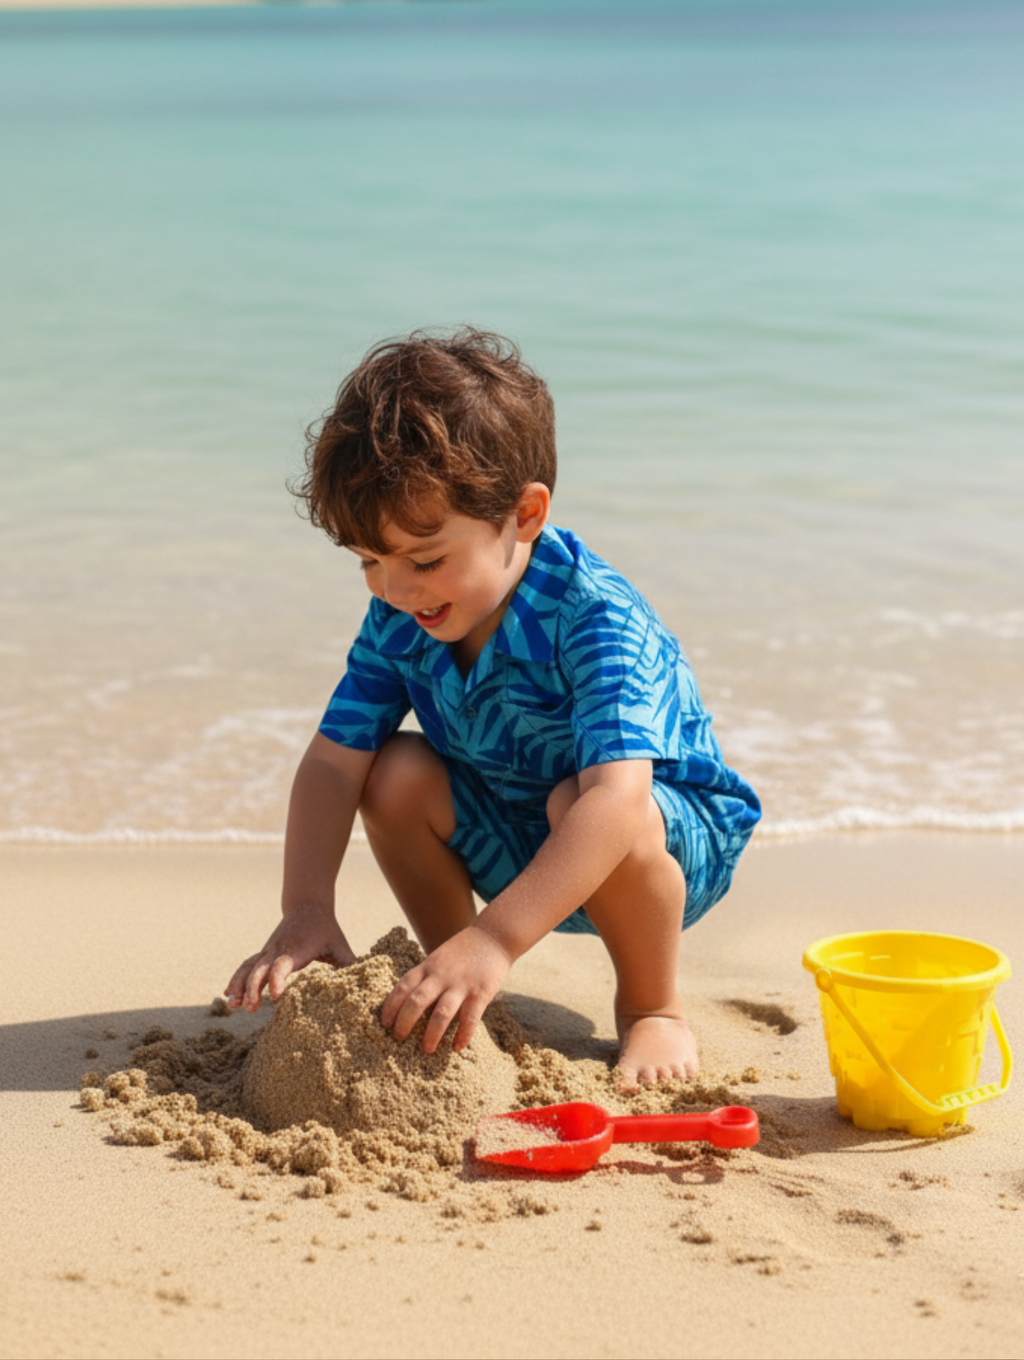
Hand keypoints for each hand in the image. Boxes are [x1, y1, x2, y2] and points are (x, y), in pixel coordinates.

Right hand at [224, 905, 355, 1012]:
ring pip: (248, 967)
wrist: (307, 905)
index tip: (274, 998)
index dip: (277, 980)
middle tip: (251, 1007)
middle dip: (253, 988)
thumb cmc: (327, 929)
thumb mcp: (340, 945)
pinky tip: (228, 995)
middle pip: (260, 969)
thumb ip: (349, 965)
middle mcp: (278, 949)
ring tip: (232, 1005)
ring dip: (239, 985)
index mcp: (297, 949)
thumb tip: (360, 986)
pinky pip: (246, 965)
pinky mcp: (264, 953)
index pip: (283, 965)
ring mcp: (268, 950)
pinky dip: (236, 979)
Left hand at [380, 923, 511, 1053]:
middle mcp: (441, 976)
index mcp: (428, 966)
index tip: (384, 1022)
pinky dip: (462, 1035)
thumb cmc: (463, 950)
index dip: (391, 1005)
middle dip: (405, 1022)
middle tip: (399, 1038)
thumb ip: (426, 976)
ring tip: (426, 1049)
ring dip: (431, 1034)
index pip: (403, 986)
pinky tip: (456, 1047)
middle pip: (416, 1001)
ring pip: (441, 1013)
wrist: (494, 935)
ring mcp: (461, 984)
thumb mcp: (439, 957)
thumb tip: (410, 1003)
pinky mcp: (480, 993)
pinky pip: (469, 1019)